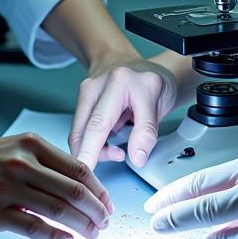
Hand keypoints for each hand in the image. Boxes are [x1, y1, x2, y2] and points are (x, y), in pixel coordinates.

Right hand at [0, 132, 113, 238]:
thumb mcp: (14, 148)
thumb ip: (45, 163)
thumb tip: (78, 186)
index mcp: (32, 145)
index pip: (79, 168)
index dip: (99, 189)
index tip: (107, 203)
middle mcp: (23, 164)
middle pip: (75, 190)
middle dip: (97, 210)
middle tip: (105, 222)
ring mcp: (7, 189)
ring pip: (59, 209)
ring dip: (82, 225)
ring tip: (91, 234)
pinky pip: (33, 227)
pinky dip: (55, 237)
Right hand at [68, 55, 178, 169]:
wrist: (142, 66)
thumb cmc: (150, 84)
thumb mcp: (159, 104)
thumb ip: (147, 131)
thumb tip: (136, 158)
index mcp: (119, 82)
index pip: (99, 124)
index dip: (91, 152)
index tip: (87, 171)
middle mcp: (97, 84)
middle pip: (83, 131)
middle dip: (92, 156)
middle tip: (115, 160)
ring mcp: (86, 90)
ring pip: (78, 133)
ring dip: (94, 150)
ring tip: (118, 148)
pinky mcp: (82, 99)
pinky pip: (80, 129)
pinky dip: (92, 143)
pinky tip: (109, 141)